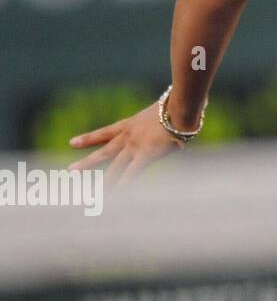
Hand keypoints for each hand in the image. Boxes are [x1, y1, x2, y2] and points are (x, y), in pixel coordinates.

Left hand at [68, 101, 186, 189]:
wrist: (180, 107)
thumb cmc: (179, 105)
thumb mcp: (164, 110)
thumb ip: (164, 116)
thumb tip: (182, 115)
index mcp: (131, 123)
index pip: (105, 133)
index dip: (88, 139)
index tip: (72, 143)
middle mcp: (128, 136)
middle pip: (104, 152)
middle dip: (87, 162)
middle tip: (71, 170)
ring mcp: (135, 146)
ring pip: (115, 167)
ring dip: (104, 181)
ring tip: (91, 194)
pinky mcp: (146, 155)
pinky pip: (132, 173)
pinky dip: (124, 184)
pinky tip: (116, 195)